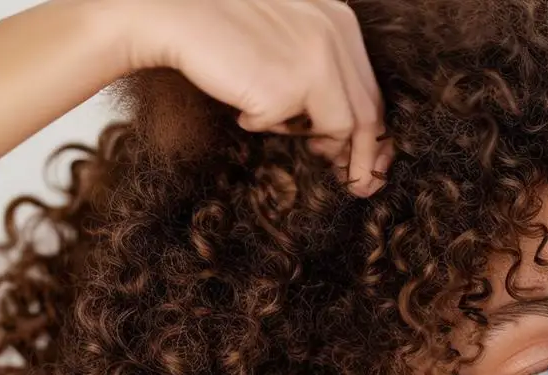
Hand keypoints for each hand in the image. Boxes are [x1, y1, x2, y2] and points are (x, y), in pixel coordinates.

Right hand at [108, 0, 391, 195]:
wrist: (175, 14)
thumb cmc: (223, 31)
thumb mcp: (287, 40)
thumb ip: (320, 70)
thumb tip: (340, 137)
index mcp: (340, 21)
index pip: (369, 88)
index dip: (372, 131)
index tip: (366, 161)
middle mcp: (337, 37)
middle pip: (367, 112)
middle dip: (365, 157)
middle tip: (357, 185)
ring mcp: (317, 61)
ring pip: (343, 127)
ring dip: (320, 145)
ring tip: (274, 125)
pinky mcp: (289, 86)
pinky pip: (287, 128)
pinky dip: (263, 125)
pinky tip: (239, 104)